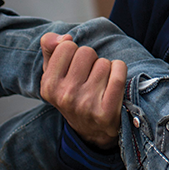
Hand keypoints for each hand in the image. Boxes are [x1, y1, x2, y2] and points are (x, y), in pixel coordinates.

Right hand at [39, 32, 125, 148]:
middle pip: (86, 52)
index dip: (74, 53)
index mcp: (48, 86)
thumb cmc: (73, 95)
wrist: (93, 131)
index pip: (66, 46)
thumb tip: (65, 38)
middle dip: (90, 60)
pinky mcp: (107, 111)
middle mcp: (65, 96)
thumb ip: (50, 48)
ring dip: (105, 69)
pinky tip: (115, 81)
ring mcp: (86, 104)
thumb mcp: (54, 73)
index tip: (74, 68)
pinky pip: (118, 71)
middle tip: (89, 78)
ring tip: (100, 85)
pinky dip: (120, 70)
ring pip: (104, 62)